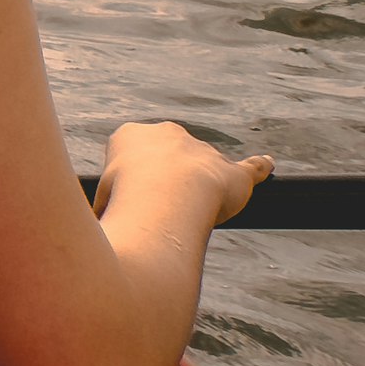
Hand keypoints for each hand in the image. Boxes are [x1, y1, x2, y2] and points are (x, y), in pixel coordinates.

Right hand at [93, 120, 269, 230]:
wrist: (164, 197)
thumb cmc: (121, 202)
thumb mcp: (97, 200)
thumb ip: (106, 207)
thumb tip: (99, 231)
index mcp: (129, 135)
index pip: (126, 153)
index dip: (124, 182)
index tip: (123, 202)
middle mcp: (167, 134)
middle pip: (165, 156)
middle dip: (160, 181)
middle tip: (152, 212)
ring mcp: (202, 151)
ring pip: (200, 167)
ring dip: (197, 188)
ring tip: (186, 218)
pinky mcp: (232, 172)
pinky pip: (249, 168)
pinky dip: (258, 169)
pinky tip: (267, 166)